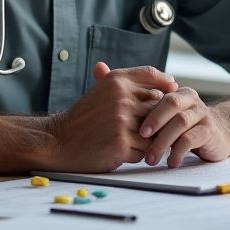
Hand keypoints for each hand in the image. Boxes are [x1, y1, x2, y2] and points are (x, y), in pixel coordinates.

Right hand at [44, 62, 176, 171]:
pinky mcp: (121, 143)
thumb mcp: (104, 91)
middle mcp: (121, 97)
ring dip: (147, 140)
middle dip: (156, 119)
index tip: (170, 94)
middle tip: (148, 128)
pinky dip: (137, 155)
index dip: (165, 85)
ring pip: (154, 131)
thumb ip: (133, 85)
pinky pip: (144, 151)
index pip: (152, 75)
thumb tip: (171, 82)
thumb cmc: (85, 117)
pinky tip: (122, 152)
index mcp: (117, 80)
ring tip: (133, 142)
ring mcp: (122, 120)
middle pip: (158, 106)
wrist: (57, 141)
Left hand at [137, 87, 229, 166]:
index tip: (132, 126)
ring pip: (180, 122)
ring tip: (151, 158)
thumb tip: (123, 124)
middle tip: (141, 136)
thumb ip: (153, 116)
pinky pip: (192, 138)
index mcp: (179, 93)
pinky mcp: (209, 131)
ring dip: (163, 141)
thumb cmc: (186, 128)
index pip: (160, 95)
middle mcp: (192, 100)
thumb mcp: (170, 118)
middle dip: (155, 119)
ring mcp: (202, 114)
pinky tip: (171, 162)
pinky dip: (178, 151)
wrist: (220, 135)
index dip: (146, 108)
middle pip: (172, 103)